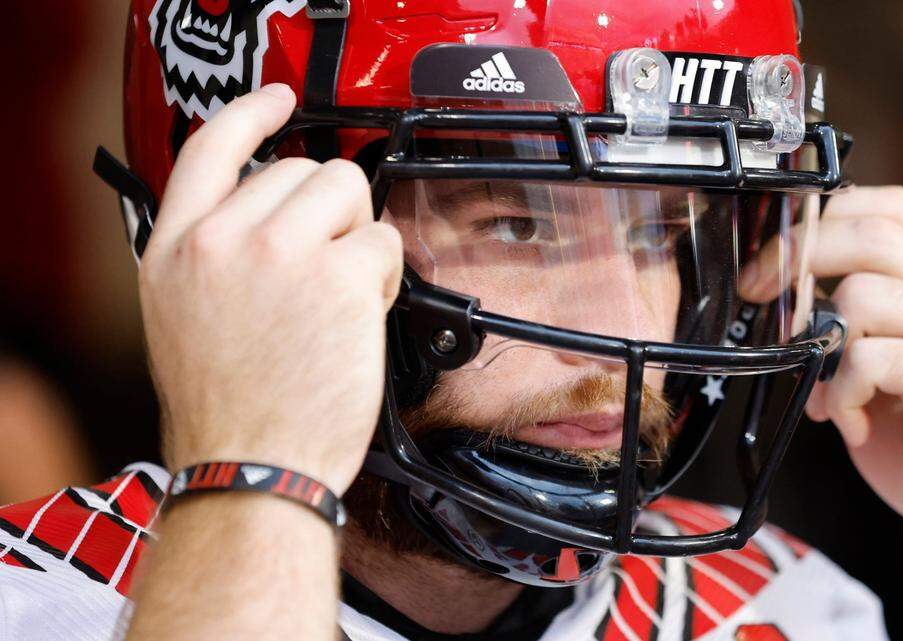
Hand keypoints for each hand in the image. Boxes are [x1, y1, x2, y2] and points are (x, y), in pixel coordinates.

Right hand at [139, 84, 402, 494]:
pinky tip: (358, 315)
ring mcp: (279, 252)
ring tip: (339, 295)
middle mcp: (222, 239)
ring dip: (357, 236)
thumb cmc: (230, 412)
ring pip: (348, 190)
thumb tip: (271, 212)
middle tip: (321, 273)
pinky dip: (383, 274)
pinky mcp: (337, 275)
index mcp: (176, 248)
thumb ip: (216, 252)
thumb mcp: (185, 316)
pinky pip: (383, 240)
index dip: (252, 113)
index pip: (211, 147)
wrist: (251, 470)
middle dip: (327, 213)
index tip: (280, 100)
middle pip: (302, 168)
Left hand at [741, 186, 902, 573]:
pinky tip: (852, 420)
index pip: (888, 208)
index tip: (772, 261)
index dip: (820, 221)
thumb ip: (853, 324)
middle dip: (798, 261)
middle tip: (761, 297)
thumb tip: (781, 294)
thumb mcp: (890, 368)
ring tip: (828, 394)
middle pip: (871, 234)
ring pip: (864, 294)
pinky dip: (841, 390)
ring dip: (822, 346)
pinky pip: (869, 356)